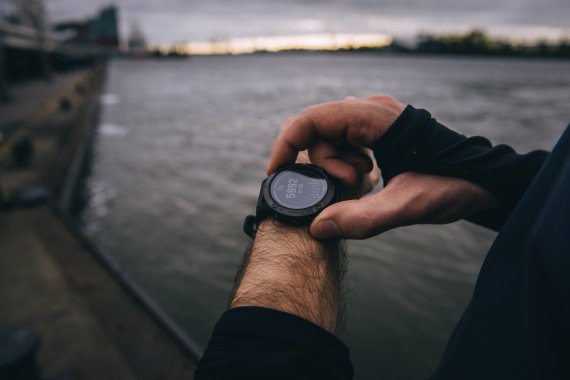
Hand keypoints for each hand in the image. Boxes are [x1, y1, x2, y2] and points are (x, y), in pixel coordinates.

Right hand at [268, 95, 498, 239]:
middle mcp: (371, 109)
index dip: (287, 144)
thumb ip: (363, 218)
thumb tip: (317, 228)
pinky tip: (366, 177)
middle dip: (323, 163)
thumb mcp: (408, 205)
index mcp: (375, 117)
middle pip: (318, 130)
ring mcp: (374, 117)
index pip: (312, 119)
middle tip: (351, 185)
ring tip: (364, 183)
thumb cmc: (453, 185)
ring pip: (329, 137)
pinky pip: (344, 142)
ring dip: (336, 165)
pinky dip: (345, 163)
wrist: (485, 179)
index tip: (276, 174)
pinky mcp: (377, 129)